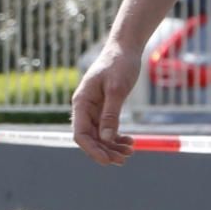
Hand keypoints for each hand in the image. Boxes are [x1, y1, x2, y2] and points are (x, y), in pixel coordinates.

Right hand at [71, 40, 143, 165]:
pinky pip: (108, 128)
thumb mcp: (117, 88)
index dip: (92, 150)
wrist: (125, 48)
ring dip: (113, 147)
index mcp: (82, 102)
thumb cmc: (119, 63)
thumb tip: (106, 138)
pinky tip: (130, 142)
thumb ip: (111, 114)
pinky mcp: (105, 108)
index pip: (80, 134)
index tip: (107, 160)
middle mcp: (85, 108)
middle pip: (90, 138)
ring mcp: (95, 109)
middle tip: (123, 160)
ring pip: (100, 136)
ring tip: (130, 153)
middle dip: (105, 151)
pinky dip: (117, 137)